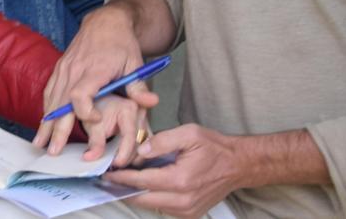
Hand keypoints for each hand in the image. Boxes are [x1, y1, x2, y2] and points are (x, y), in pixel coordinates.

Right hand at [33, 4, 158, 153]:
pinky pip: (50, 91)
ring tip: (40, 144)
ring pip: (52, 99)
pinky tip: (43, 124)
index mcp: (95, 69)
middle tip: (53, 151)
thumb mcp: (135, 63)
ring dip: (46, 123)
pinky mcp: (60, 69)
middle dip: (56, 128)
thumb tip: (151, 103)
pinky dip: (46, 108)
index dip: (85, 110)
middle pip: (61, 102)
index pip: (81, 93)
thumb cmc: (122, 45)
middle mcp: (75, 70)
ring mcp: (65, 69)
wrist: (105, 22)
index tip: (95, 121)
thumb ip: (139, 86)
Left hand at [79, 95, 148, 167]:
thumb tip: (90, 158)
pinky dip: (135, 155)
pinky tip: (124, 159)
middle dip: (127, 158)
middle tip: (113, 166)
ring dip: (132, 158)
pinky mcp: (146, 128)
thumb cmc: (96, 108)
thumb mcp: (93, 124)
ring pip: (144, 147)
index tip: (116, 164)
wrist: (100, 100)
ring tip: (116, 163)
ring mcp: (145, 121)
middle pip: (139, 144)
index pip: (130, 136)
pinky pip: (145, 146)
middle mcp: (141, 114)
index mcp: (129, 109)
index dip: (124, 153)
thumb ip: (94, 142)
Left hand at [102, 124, 240, 218]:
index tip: (107, 173)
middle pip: (143, 199)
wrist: (238, 165)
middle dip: (123, 189)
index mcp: (181, 180)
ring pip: (151, 206)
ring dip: (135, 194)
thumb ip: (162, 141)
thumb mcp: (189, 134)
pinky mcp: (190, 214)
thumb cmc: (214, 147)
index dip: (122, 177)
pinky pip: (163, 208)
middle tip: (107, 179)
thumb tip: (140, 152)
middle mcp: (183, 200)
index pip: (142, 181)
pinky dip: (151, 198)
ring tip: (122, 181)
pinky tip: (143, 186)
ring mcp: (187, 210)